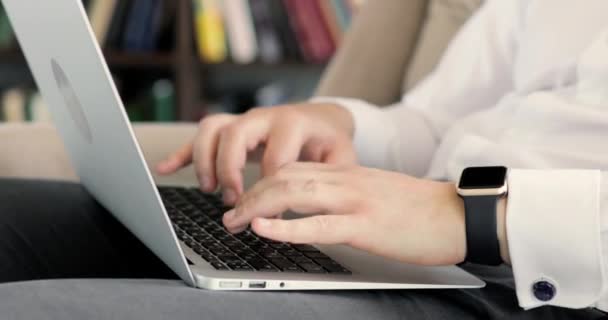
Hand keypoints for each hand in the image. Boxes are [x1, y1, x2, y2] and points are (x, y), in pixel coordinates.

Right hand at [156, 103, 356, 204]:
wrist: (323, 117)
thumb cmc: (330, 141)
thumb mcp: (341, 157)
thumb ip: (329, 178)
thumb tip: (309, 204)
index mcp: (293, 123)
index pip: (275, 155)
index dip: (271, 187)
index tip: (271, 212)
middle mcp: (264, 117)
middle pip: (235, 133)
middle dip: (229, 168)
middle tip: (232, 198)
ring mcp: (245, 121)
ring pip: (213, 128)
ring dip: (204, 158)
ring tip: (208, 188)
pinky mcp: (232, 128)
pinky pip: (200, 135)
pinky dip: (182, 152)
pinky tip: (166, 168)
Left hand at [222, 162, 466, 265]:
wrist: (458, 213)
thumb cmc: (420, 209)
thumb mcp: (376, 193)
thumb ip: (346, 194)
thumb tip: (317, 210)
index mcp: (348, 173)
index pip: (294, 168)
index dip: (262, 182)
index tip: (245, 199)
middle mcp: (346, 180)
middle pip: (285, 177)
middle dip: (250, 195)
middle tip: (229, 215)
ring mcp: (354, 200)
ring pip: (293, 194)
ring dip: (256, 207)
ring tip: (234, 222)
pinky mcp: (365, 225)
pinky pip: (318, 224)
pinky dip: (285, 227)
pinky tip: (263, 230)